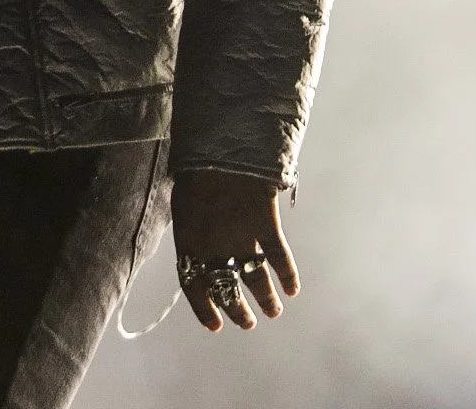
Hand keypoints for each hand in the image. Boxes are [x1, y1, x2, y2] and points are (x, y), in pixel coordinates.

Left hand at [170, 169, 298, 332]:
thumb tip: (194, 247)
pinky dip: (288, 275)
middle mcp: (214, 245)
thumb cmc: (195, 170)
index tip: (216, 326)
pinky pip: (278, 257)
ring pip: (254, 280)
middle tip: (247, 323)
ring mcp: (241, 237)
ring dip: (265, 299)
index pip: (194, 285)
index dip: (204, 308)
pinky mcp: (265, 225)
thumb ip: (191, 228)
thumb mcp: (182, 202)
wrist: (218, 148)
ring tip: (273, 313)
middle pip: (226, 287)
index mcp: (188, 240)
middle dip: (237, 309)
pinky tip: (293, 289)